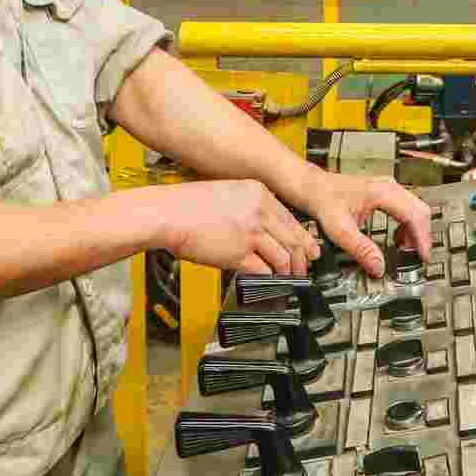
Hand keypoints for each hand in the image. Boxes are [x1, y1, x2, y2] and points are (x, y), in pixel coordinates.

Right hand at [155, 180, 317, 275]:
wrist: (167, 213)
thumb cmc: (188, 205)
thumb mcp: (229, 193)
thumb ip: (251, 207)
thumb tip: (266, 229)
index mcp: (259, 193)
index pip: (291, 218)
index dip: (303, 237)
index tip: (308, 247)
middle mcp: (260, 210)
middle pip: (294, 238)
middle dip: (303, 257)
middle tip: (305, 268)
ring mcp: (251, 232)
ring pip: (284, 256)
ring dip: (289, 271)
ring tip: (290, 279)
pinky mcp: (239, 253)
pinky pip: (264, 269)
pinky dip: (270, 278)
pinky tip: (271, 283)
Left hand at [293, 169, 433, 279]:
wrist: (312, 186)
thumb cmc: (322, 199)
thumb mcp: (339, 229)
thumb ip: (360, 249)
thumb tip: (378, 267)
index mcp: (382, 193)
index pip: (414, 216)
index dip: (422, 239)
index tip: (422, 257)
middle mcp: (389, 187)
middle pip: (421, 212)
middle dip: (421, 237)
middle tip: (416, 258)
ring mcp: (389, 189)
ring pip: (416, 210)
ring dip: (415, 232)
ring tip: (405, 250)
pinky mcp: (386, 194)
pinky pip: (407, 209)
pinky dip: (408, 227)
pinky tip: (397, 239)